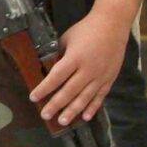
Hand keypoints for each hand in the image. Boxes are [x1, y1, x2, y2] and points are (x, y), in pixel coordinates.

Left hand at [30, 4, 130, 128]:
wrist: (113, 24)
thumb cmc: (86, 29)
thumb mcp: (68, 38)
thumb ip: (60, 55)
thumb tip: (48, 68)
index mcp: (75, 57)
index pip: (57, 77)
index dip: (44, 88)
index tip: (33, 97)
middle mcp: (88, 69)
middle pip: (69, 91)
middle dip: (56, 105)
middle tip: (45, 115)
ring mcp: (100, 75)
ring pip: (84, 98)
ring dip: (72, 111)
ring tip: (62, 121)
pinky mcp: (109, 78)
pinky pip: (100, 97)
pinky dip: (92, 108)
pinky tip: (84, 117)